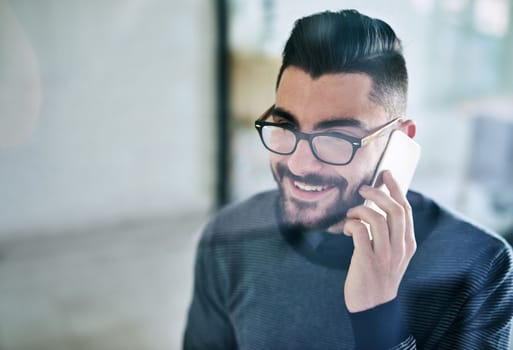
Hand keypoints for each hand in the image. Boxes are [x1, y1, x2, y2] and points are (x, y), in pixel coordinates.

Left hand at [343, 171, 415, 312]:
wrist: (373, 309)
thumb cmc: (378, 278)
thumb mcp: (392, 256)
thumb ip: (389, 236)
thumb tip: (375, 209)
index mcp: (408, 244)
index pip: (406, 210)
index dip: (396, 188)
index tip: (386, 174)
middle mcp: (400, 248)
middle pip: (395, 210)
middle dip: (378, 193)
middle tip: (363, 189)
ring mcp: (385, 256)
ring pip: (378, 219)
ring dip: (361, 210)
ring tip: (351, 213)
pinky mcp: (368, 261)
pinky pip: (361, 232)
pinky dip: (352, 224)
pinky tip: (347, 229)